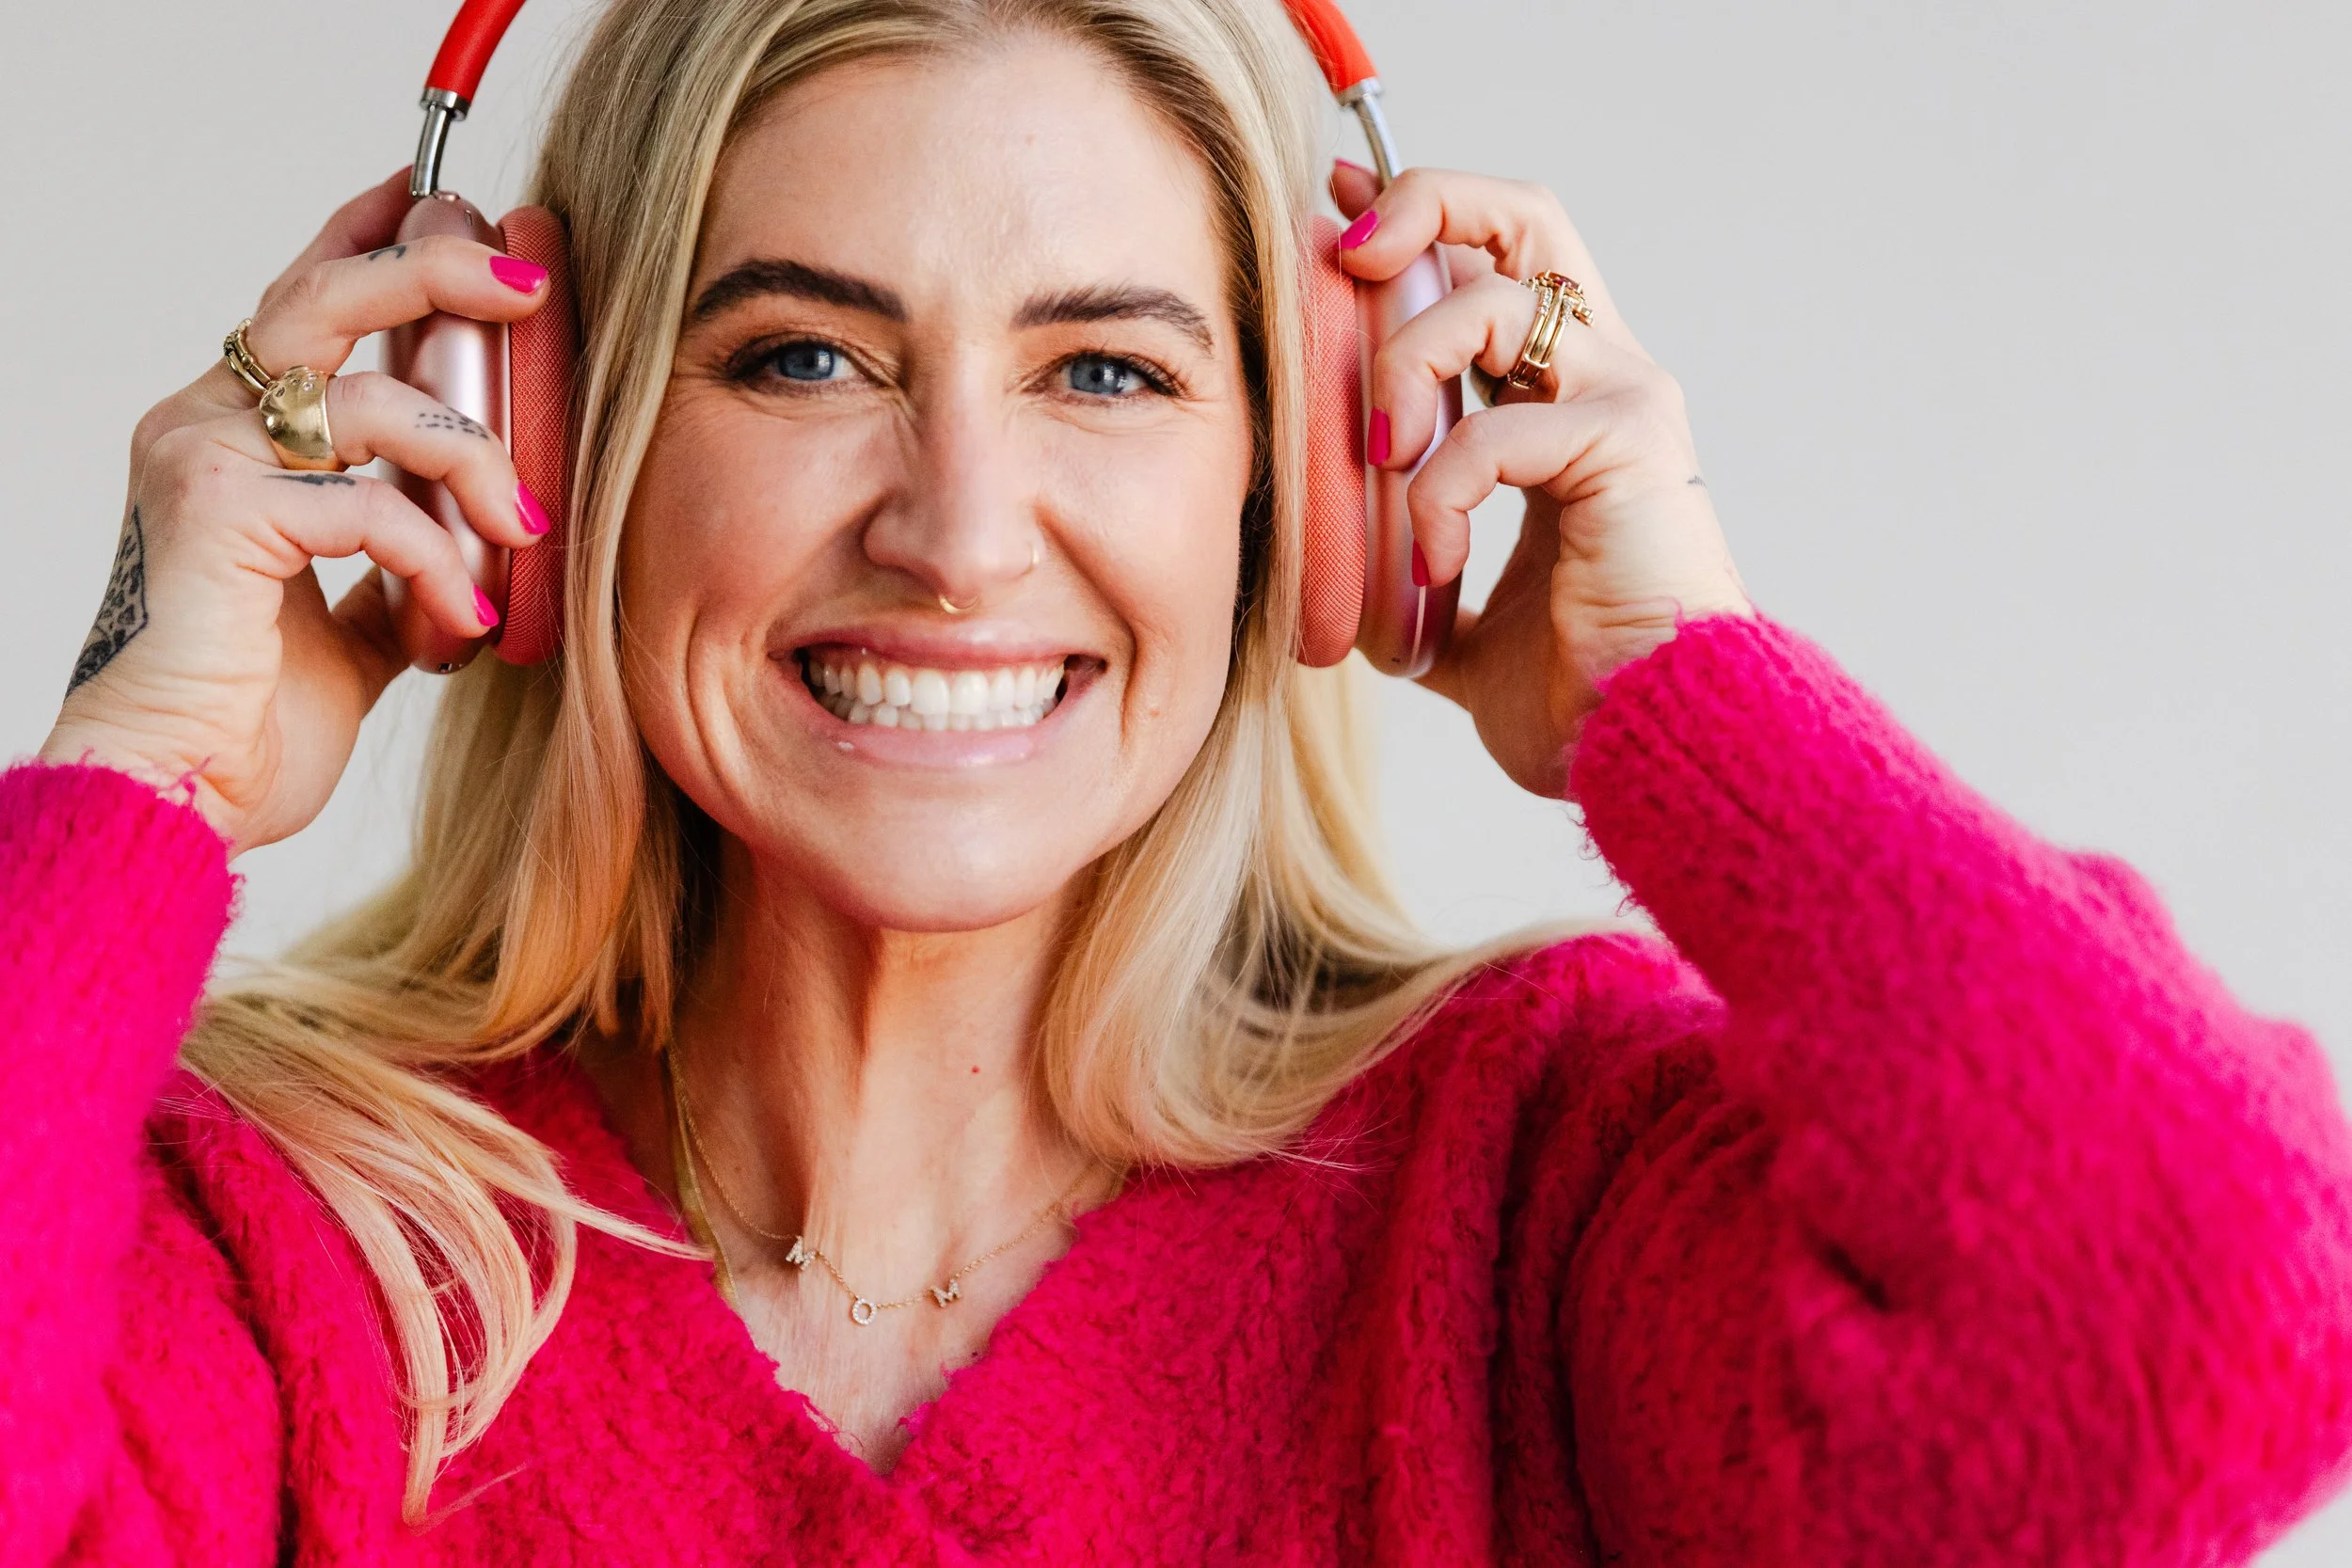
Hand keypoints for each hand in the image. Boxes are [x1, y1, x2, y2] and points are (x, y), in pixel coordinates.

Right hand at [38, 171, 552, 857]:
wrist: (176, 800)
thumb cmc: (248, 722)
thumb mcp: (356, 628)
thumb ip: (402, 568)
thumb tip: (487, 550)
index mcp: (235, 437)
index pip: (307, 304)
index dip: (376, 240)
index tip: (454, 204)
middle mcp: (205, 425)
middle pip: (328, 297)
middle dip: (440, 272)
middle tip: (530, 284)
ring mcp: (201, 459)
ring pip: (374, 401)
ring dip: (475, 463)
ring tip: (522, 533)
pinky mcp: (217, 513)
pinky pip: (369, 505)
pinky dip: (437, 562)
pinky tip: (459, 626)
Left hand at [1333, 163, 1752, 798]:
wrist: (1650, 756)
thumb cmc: (1579, 700)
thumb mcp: (1461, 629)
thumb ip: (1414, 583)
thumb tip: (1346, 587)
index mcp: (1566, 406)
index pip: (1495, 266)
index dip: (1416, 223)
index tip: (1338, 219)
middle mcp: (1605, 380)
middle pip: (1523, 218)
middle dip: (1425, 205)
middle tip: (1350, 255)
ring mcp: (1625, 403)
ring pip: (1496, 301)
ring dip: (1408, 364)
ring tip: (1378, 453)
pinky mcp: (1632, 445)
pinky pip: (1497, 430)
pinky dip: (1441, 490)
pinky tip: (1434, 561)